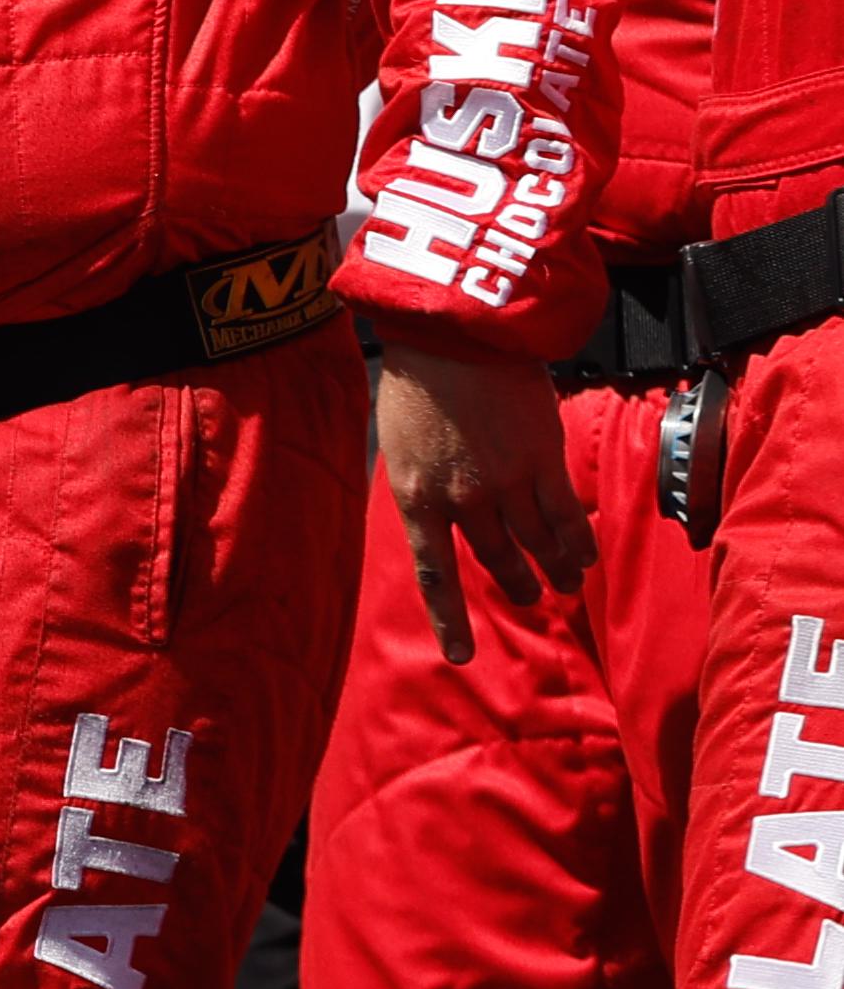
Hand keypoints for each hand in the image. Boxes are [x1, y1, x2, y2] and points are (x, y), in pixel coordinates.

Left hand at [371, 338, 596, 662]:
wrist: (451, 331)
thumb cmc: (417, 380)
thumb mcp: (401, 442)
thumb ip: (425, 484)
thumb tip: (442, 515)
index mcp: (415, 496)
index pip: (435, 573)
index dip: (451, 619)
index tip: (462, 657)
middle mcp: (461, 500)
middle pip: (496, 560)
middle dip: (516, 583)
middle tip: (530, 595)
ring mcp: (505, 483)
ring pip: (538, 544)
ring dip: (555, 568)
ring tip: (567, 583)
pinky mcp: (542, 461)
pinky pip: (566, 517)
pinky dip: (578, 541)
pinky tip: (587, 555)